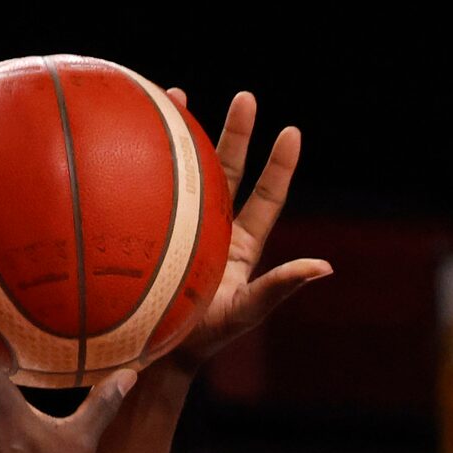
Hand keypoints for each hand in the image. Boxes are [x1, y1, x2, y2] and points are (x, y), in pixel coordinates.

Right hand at [161, 90, 328, 371]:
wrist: (152, 354)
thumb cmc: (202, 340)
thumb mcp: (246, 312)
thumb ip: (281, 287)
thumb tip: (324, 267)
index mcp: (241, 246)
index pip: (266, 198)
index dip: (280, 166)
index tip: (291, 132)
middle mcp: (214, 231)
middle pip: (230, 172)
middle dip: (236, 133)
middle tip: (245, 97)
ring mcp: (179, 227)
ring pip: (186, 173)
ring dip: (184, 136)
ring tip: (177, 98)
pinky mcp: (146, 230)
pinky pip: (144, 190)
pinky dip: (140, 163)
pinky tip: (128, 134)